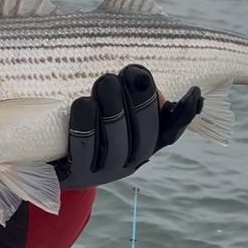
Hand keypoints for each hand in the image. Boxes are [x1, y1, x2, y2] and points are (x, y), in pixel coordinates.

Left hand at [55, 64, 202, 189]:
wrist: (53, 164)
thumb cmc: (88, 128)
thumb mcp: (113, 114)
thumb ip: (134, 101)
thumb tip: (158, 95)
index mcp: (144, 146)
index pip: (171, 131)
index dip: (185, 114)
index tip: (193, 91)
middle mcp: (130, 162)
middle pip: (144, 134)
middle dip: (140, 101)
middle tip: (128, 72)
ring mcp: (104, 171)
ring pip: (117, 142)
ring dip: (113, 110)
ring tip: (106, 81)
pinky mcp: (77, 175)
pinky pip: (83, 149)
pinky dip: (85, 125)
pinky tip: (83, 103)